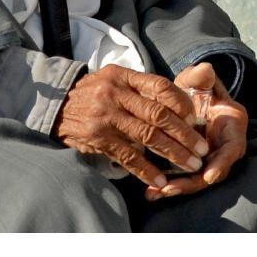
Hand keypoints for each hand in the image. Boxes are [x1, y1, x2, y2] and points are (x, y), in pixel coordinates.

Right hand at [54, 64, 212, 189]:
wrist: (55, 105)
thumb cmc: (93, 93)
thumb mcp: (113, 80)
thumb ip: (140, 87)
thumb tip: (178, 102)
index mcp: (123, 77)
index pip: (160, 86)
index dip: (181, 102)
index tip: (195, 118)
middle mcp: (115, 94)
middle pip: (159, 114)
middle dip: (185, 134)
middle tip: (202, 149)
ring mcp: (106, 117)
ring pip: (148, 136)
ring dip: (173, 153)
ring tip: (190, 164)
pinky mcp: (98, 138)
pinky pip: (128, 156)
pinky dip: (146, 170)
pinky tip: (161, 179)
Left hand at [144, 62, 249, 201]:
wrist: (189, 98)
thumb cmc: (198, 88)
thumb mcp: (198, 80)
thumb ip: (201, 77)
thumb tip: (204, 70)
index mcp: (233, 125)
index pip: (232, 149)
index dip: (221, 163)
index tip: (208, 176)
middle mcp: (224, 146)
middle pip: (213, 172)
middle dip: (191, 183)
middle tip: (169, 189)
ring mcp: (209, 158)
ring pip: (196, 179)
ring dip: (177, 188)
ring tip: (154, 194)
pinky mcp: (193, 164)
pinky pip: (183, 178)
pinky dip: (168, 185)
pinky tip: (150, 193)